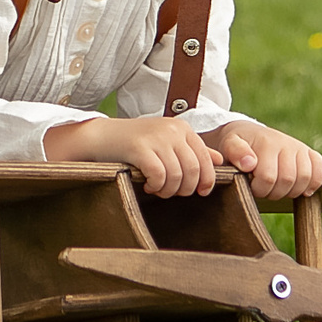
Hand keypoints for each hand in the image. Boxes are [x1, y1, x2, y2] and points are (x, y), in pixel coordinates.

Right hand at [43, 113, 223, 196]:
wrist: (101, 137)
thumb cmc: (135, 143)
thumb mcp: (167, 142)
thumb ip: (193, 150)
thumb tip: (219, 160)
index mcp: (183, 128)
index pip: (206, 159)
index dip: (207, 180)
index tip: (200, 193)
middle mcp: (173, 130)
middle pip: (193, 170)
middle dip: (186, 188)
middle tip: (173, 193)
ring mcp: (156, 138)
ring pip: (177, 175)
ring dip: (169, 190)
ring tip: (158, 190)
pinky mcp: (140, 148)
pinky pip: (159, 175)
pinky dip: (156, 186)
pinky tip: (148, 186)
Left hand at [206, 121, 321, 199]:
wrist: (248, 133)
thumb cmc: (236, 144)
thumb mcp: (228, 145)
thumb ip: (235, 152)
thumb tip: (249, 164)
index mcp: (266, 143)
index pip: (268, 178)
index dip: (259, 190)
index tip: (251, 186)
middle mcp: (286, 143)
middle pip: (288, 180)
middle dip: (273, 192)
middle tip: (263, 189)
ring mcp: (299, 147)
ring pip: (305, 178)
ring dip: (291, 191)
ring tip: (277, 188)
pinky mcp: (309, 152)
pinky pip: (319, 169)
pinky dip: (313, 182)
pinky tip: (302, 190)